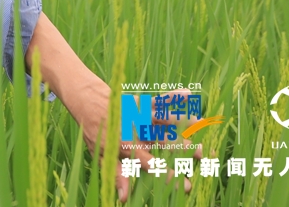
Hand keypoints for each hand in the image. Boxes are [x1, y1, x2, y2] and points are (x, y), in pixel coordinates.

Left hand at [73, 79, 202, 201]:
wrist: (85, 101)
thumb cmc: (94, 131)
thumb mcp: (102, 156)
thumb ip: (117, 175)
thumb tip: (124, 198)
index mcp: (130, 148)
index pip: (154, 166)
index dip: (170, 177)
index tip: (187, 186)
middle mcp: (138, 132)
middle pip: (166, 143)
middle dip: (185, 150)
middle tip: (203, 157)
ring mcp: (140, 116)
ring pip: (166, 121)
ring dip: (185, 124)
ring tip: (202, 129)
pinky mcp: (140, 103)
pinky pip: (158, 100)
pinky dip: (171, 96)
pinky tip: (186, 93)